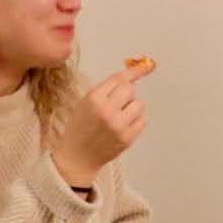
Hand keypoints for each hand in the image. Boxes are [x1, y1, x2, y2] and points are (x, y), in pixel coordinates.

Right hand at [52, 59, 153, 186]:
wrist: (77, 156)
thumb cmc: (80, 127)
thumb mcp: (86, 102)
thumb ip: (106, 89)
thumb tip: (131, 77)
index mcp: (93, 98)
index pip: (119, 79)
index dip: (133, 72)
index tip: (145, 66)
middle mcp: (106, 110)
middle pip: (130, 89)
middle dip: (127, 93)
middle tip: (118, 102)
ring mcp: (118, 125)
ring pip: (139, 104)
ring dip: (132, 107)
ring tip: (119, 116)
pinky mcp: (127, 138)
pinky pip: (142, 120)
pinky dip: (136, 121)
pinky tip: (123, 126)